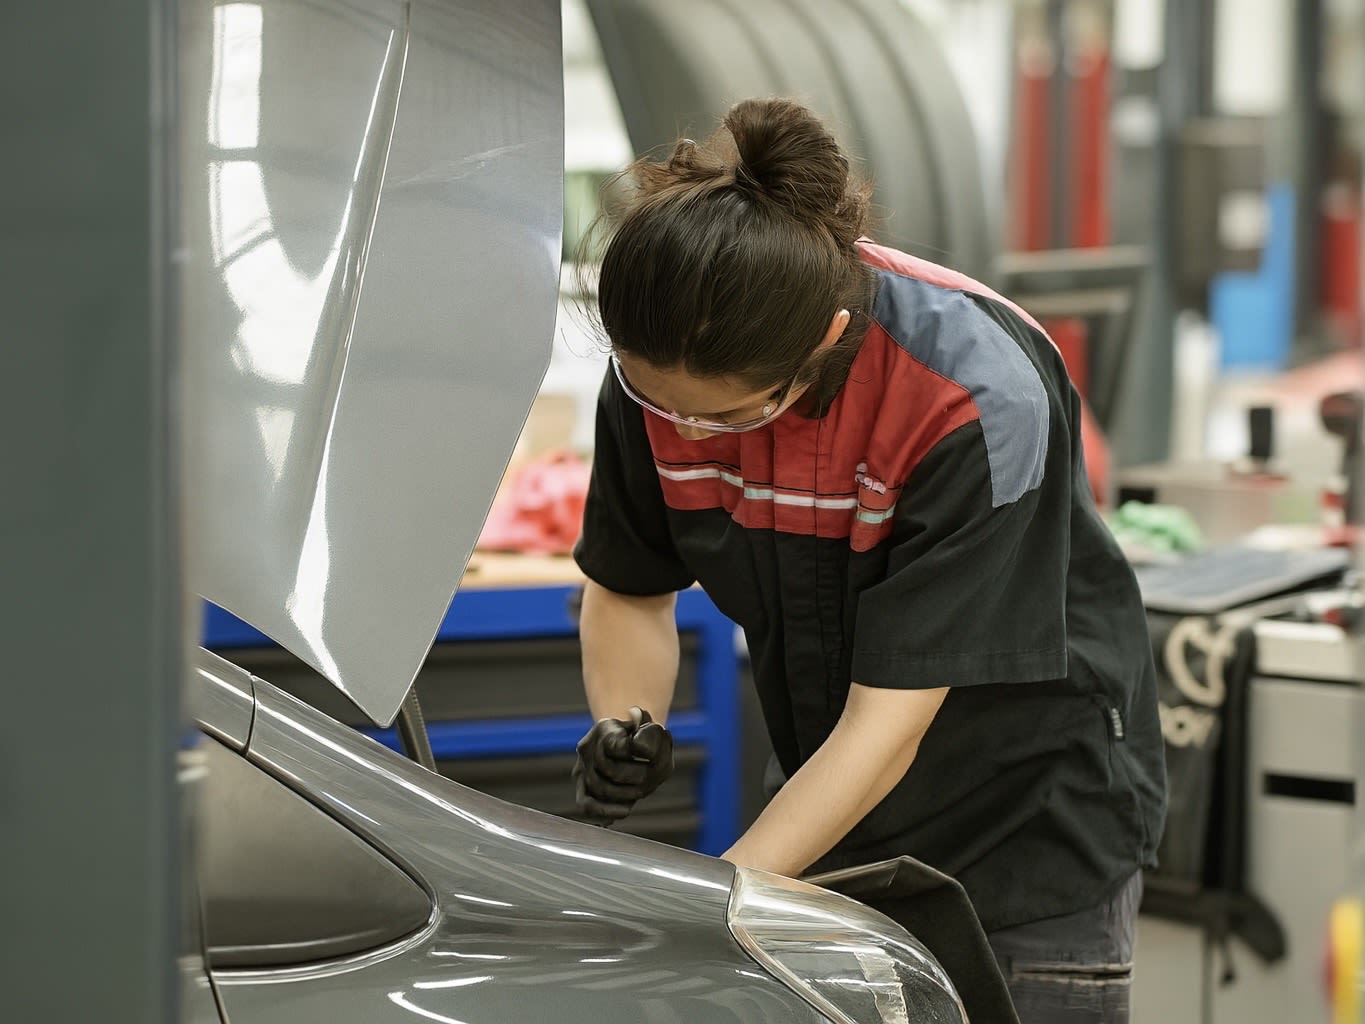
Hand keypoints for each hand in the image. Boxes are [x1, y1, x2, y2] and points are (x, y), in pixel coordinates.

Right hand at [573, 706, 673, 823]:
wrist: (624, 741)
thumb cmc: (639, 734)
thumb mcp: (646, 724)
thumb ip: (645, 722)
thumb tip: (637, 715)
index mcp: (604, 728)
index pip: (619, 745)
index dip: (636, 752)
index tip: (652, 756)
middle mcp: (588, 749)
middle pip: (608, 769)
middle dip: (634, 776)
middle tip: (649, 778)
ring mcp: (583, 769)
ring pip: (600, 788)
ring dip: (624, 794)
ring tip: (641, 792)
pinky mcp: (583, 788)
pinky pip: (588, 805)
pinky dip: (606, 811)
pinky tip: (625, 810)